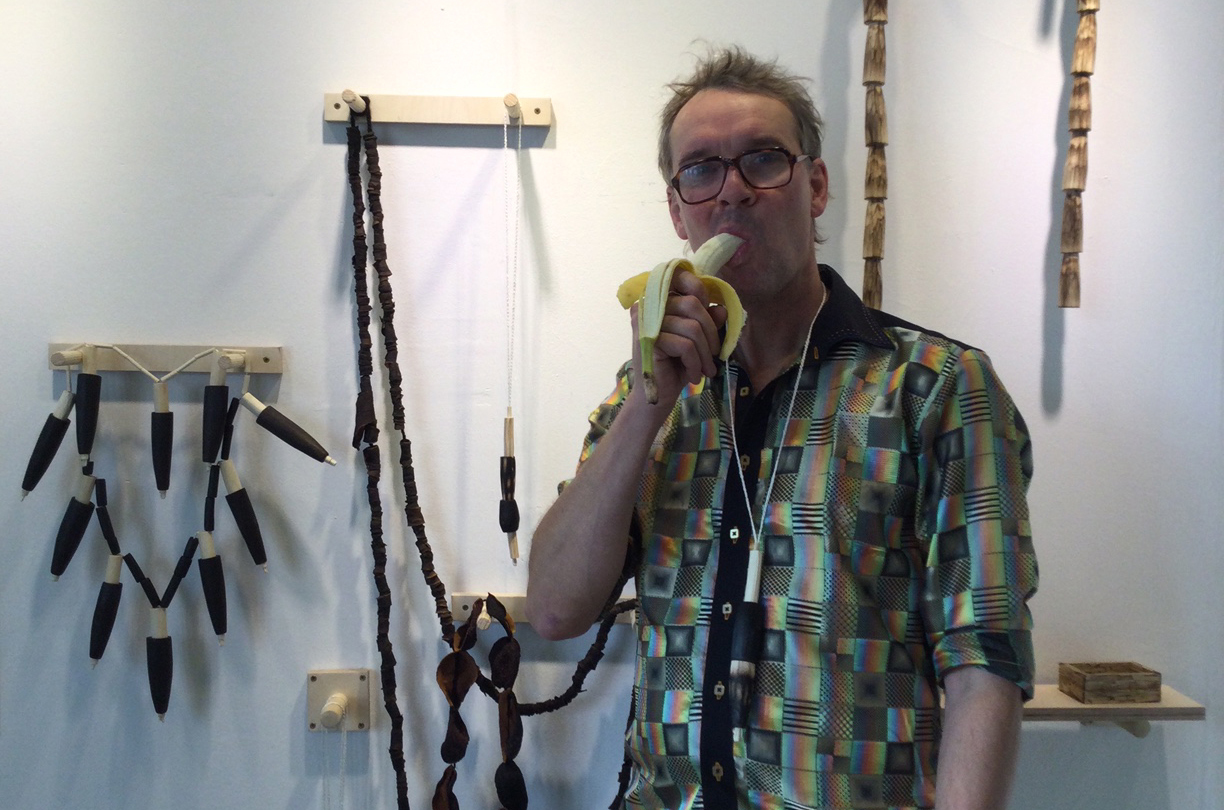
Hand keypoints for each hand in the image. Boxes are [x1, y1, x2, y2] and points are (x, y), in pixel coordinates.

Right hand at [629, 267, 728, 408]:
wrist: (659, 396)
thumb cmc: (677, 365)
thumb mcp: (698, 341)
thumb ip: (708, 321)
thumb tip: (721, 309)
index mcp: (659, 299)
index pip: (682, 277)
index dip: (701, 292)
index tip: (712, 318)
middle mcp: (648, 305)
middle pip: (692, 304)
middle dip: (711, 333)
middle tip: (714, 356)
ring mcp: (646, 322)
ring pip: (692, 327)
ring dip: (704, 353)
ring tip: (705, 370)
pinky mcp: (648, 341)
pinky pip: (685, 345)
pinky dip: (695, 363)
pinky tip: (693, 375)